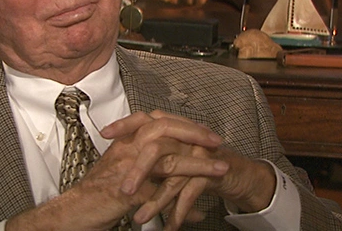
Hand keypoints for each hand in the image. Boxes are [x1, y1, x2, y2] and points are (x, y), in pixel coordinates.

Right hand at [5, 111, 227, 230]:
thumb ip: (147, 164)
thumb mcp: (124, 169)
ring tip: (220, 169)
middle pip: (165, 129)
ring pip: (168, 160)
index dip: (185, 124)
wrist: (75, 211)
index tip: (207, 131)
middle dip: (195, 134)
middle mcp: (127, 149)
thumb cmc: (99, 193)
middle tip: (217, 141)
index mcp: (128, 141)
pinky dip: (182, 206)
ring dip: (198, 166)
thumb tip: (173, 170)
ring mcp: (126, 170)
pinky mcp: (126, 193)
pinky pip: (161, 197)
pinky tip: (198, 213)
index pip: (160, 121)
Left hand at [101, 111, 276, 229]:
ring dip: (157, 200)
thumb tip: (119, 155)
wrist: (236, 172)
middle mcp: (183, 137)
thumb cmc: (199, 164)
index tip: (106, 134)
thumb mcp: (171, 157)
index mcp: (170, 129)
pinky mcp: (211, 169)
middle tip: (124, 191)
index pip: (144, 120)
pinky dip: (179, 211)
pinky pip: (192, 190)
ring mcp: (198, 151)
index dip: (125, 124)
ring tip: (140, 219)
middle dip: (139, 172)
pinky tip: (170, 226)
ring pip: (173, 174)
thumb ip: (149, 153)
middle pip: (156, 148)